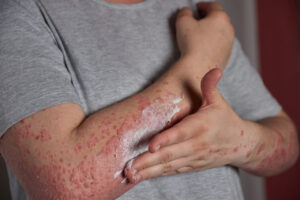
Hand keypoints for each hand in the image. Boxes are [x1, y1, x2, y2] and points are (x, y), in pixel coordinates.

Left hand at [125, 68, 248, 182]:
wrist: (241, 145)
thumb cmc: (226, 120)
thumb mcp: (218, 102)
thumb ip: (210, 86)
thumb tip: (214, 70)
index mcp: (201, 127)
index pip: (181, 134)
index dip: (166, 140)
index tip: (151, 146)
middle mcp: (196, 145)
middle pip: (170, 154)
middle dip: (148, 162)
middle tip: (129, 167)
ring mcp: (194, 158)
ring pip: (169, 166)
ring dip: (149, 171)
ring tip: (131, 175)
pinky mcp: (192, 166)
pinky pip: (173, 171)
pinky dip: (157, 174)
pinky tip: (143, 176)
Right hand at [176, 2, 233, 68]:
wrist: (198, 68)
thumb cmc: (191, 45)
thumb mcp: (182, 22)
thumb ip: (184, 12)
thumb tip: (187, 12)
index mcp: (220, 17)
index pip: (213, 6)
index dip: (203, 5)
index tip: (197, 8)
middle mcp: (228, 29)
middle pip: (219, 19)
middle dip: (209, 18)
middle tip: (198, 20)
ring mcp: (229, 43)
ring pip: (221, 33)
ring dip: (212, 31)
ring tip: (200, 35)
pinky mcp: (227, 56)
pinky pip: (220, 45)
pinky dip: (213, 44)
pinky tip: (203, 48)